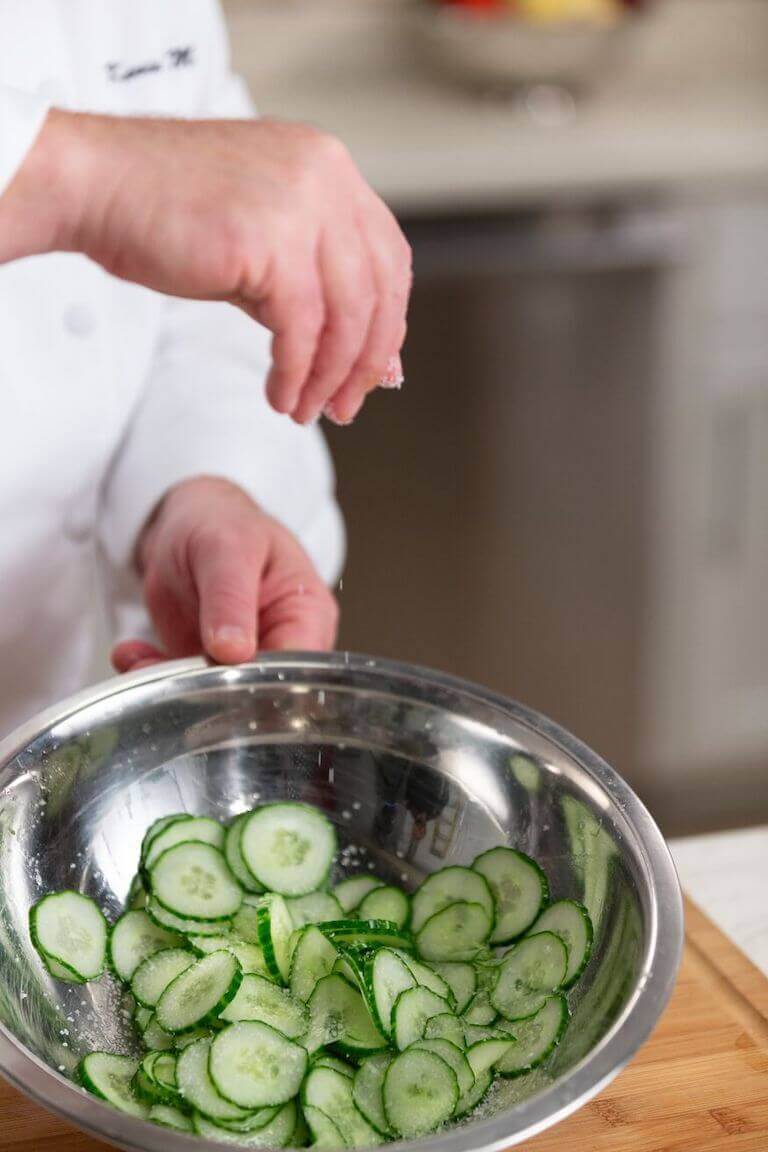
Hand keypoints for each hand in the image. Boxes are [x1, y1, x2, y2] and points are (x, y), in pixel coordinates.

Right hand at [0, 110, 410, 425]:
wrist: (95, 184)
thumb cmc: (165, 214)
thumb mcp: (262, 246)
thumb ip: (315, 291)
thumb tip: (372, 357)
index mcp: (329, 167)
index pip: (389, 256)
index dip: (388, 321)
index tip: (371, 368)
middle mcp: (324, 176)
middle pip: (379, 289)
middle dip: (364, 360)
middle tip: (345, 405)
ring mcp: (300, 203)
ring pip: (346, 314)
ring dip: (328, 376)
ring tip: (306, 408)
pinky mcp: (269, 240)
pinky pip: (301, 328)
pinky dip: (295, 373)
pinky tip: (280, 395)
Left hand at [111, 477, 337, 672]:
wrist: (187, 523)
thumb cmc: (224, 523)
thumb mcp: (228, 548)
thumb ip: (231, 599)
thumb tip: (235, 650)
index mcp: (307, 615)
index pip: (299, 668)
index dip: (265, 684)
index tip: (220, 677)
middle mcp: (281, 644)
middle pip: (260, 691)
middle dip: (210, 691)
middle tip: (166, 673)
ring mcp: (244, 659)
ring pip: (216, 695)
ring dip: (171, 683)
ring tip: (137, 659)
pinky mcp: (208, 666)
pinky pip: (183, 685)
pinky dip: (152, 673)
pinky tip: (132, 654)